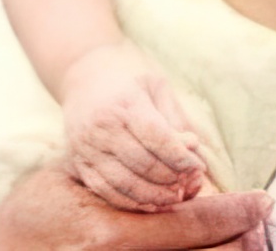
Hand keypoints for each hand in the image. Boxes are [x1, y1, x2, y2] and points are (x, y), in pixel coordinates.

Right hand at [0, 164, 270, 250]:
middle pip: (198, 250)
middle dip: (236, 236)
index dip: (234, 211)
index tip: (263, 202)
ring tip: (246, 238)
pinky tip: (213, 249)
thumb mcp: (80, 175)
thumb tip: (187, 157)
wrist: (2, 250)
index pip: (190, 221)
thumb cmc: (40, 205)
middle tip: (259, 223)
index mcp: (111, 228)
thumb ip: (132, 171)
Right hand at [59, 41, 208, 211]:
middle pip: (142, 164)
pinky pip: (104, 191)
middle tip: (188, 183)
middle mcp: (102, 127)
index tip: (198, 167)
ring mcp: (86, 147)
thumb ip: (174, 118)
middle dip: (171, 179)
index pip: (158, 138)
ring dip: (152, 196)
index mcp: (125, 103)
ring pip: (123, 184)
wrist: (83, 74)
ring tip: (173, 197)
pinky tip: (149, 202)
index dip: (181, 157)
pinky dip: (129, 202)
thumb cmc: (128, 79)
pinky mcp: (76, 162)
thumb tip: (191, 148)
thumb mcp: (156, 85)